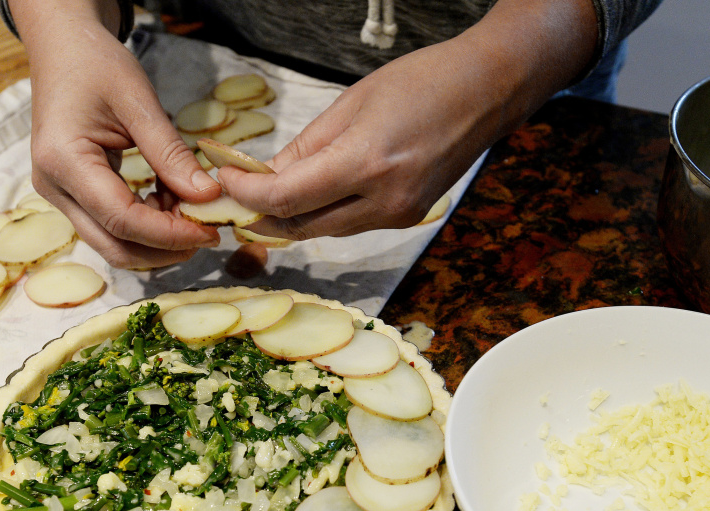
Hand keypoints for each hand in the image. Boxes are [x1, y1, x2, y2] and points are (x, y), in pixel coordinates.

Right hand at [11, 0, 221, 268]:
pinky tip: (169, 200)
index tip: (211, 231)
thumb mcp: (139, 102)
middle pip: (114, 247)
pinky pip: (111, 227)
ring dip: (157, 239)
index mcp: (64, 161)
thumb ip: (171, 153)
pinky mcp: (71, 196)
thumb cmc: (96, 65)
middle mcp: (54, 188)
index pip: (122, 220)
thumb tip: (208, 196)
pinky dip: (146, 225)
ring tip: (189, 209)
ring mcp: (59, 196)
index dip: (169, 234)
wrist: (62, 49)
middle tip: (208, 232)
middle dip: (165, 249)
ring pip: (113, 244)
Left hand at [218, 0, 596, 241]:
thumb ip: (307, 146)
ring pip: (324, 230)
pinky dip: (323, 214)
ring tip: (264, 197)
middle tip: (233, 198)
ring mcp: (398, 214)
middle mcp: (383, 200)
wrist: (486, 93)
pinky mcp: (406, 218)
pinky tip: (309, 196)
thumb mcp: (352, 103)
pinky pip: (350, 225)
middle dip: (261, 215)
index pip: (287, 199)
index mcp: (366, 163)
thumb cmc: (422, 82)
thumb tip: (269, 175)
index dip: (246, 196)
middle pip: (301, 225)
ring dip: (291, 217)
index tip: (224, 183)